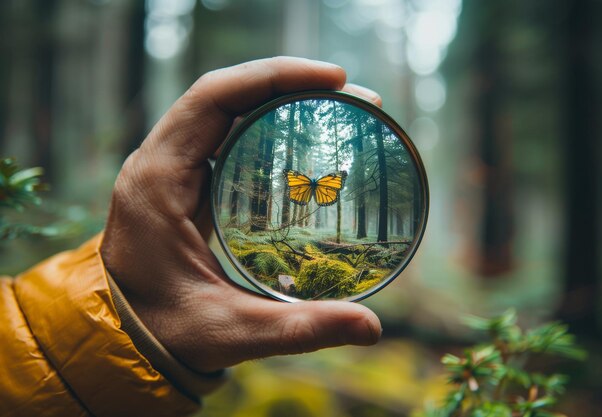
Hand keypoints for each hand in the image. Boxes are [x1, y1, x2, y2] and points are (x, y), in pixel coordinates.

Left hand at [100, 57, 382, 372]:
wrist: (122, 340)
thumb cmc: (163, 333)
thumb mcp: (230, 332)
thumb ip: (299, 330)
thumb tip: (371, 329)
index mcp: (157, 182)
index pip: (213, 98)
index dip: (273, 76)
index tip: (333, 80)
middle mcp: (159, 163)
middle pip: (226, 95)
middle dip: (290, 84)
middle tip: (354, 98)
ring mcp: (169, 170)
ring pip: (225, 110)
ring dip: (279, 99)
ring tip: (337, 108)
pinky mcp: (183, 183)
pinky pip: (225, 133)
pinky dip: (265, 123)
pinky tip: (303, 135)